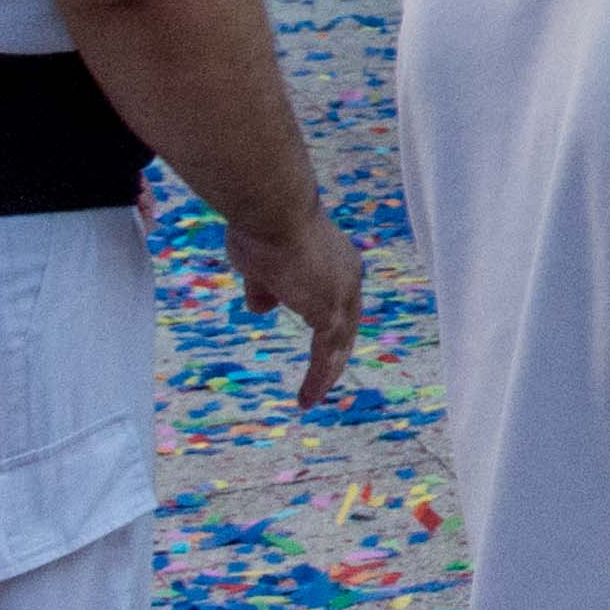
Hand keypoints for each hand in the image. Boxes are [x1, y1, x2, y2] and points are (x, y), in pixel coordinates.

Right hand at [220, 204, 365, 407]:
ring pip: (339, 343)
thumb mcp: (260, 263)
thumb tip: (261, 309)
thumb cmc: (262, 226)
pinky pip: (325, 353)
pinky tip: (306, 398)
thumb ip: (265, 287)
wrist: (272, 210)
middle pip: (346, 326)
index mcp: (337, 261)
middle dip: (335, 354)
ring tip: (311, 399)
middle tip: (322, 380)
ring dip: (326, 374)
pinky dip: (319, 377)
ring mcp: (342, 294)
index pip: (338, 301)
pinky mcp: (328, 310)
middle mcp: (348, 277)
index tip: (320, 347)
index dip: (329, 326)